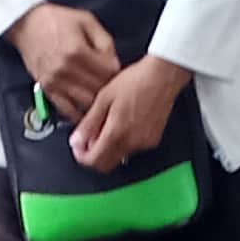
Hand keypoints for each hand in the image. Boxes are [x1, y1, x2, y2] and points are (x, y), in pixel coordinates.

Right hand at [8, 2, 122, 116]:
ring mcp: (55, 82)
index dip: (118, 72)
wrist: (27, 24)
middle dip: (109, 88)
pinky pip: (67, 110)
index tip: (117, 70)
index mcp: (78, 51)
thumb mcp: (87, 21)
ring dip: (97, 102)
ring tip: (102, 96)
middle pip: (99, 90)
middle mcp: (66, 70)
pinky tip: (87, 111)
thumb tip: (115, 64)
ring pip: (86, 103)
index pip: (109, 72)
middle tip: (113, 85)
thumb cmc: (57, 20)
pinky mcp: (48, 90)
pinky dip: (80, 113)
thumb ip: (105, 42)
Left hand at [70, 53, 193, 172]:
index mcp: (117, 133)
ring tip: (107, 124)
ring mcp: (144, 144)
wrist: (162, 76)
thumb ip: (89, 123)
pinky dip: (123, 142)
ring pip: (119, 156)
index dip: (81, 156)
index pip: (93, 161)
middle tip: (89, 138)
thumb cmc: (135, 81)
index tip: (78, 145)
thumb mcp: (104, 98)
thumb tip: (77, 141)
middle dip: (94, 155)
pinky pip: (133, 148)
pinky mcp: (153, 140)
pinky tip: (122, 123)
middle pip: (106, 164)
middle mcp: (132, 143)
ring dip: (109, 147)